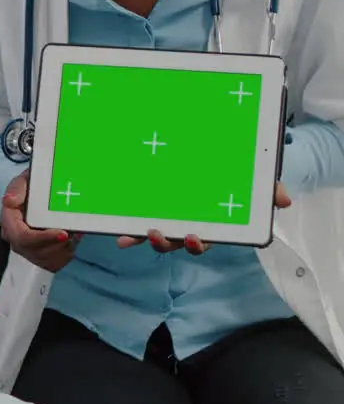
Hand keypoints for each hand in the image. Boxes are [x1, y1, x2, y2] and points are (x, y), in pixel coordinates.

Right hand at [0, 170, 81, 272]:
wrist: (38, 195)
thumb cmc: (30, 188)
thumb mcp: (24, 181)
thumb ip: (17, 189)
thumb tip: (9, 201)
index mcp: (9, 222)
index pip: (23, 238)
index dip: (44, 238)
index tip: (63, 233)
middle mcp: (15, 239)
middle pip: (38, 251)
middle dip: (59, 244)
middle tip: (73, 231)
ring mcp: (27, 250)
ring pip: (49, 259)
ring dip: (64, 247)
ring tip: (72, 230)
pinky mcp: (39, 257)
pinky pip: (55, 263)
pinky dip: (66, 252)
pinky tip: (69, 238)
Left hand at [117, 183, 292, 254]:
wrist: (218, 161)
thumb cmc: (236, 178)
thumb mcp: (252, 183)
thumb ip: (267, 190)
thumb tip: (284, 199)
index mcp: (211, 223)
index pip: (205, 239)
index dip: (197, 243)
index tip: (194, 238)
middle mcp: (188, 224)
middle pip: (176, 242)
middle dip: (166, 242)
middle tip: (157, 235)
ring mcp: (169, 218)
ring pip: (157, 236)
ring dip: (145, 238)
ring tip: (136, 234)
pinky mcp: (153, 209)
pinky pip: (139, 222)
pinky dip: (129, 230)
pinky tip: (119, 233)